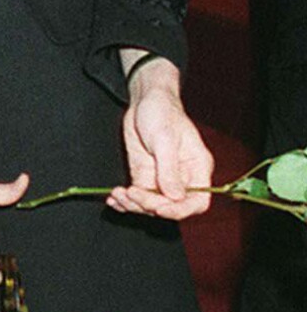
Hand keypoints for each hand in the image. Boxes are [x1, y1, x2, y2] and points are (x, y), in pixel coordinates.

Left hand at [107, 55, 212, 219]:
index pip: (197, 202)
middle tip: (132, 194)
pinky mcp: (144, 178)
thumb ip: (169, 169)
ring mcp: (162, 180)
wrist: (145, 101)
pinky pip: (137, 197)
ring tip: (118, 195)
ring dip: (133, 205)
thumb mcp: (165, 139)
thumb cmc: (162, 112)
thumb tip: (175, 197)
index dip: (180, 210)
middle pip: (170, 207)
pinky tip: (114, 199)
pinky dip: (125, 202)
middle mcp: (182, 178)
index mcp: (197, 169)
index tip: (159, 209)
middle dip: (149, 205)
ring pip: (151, 206)